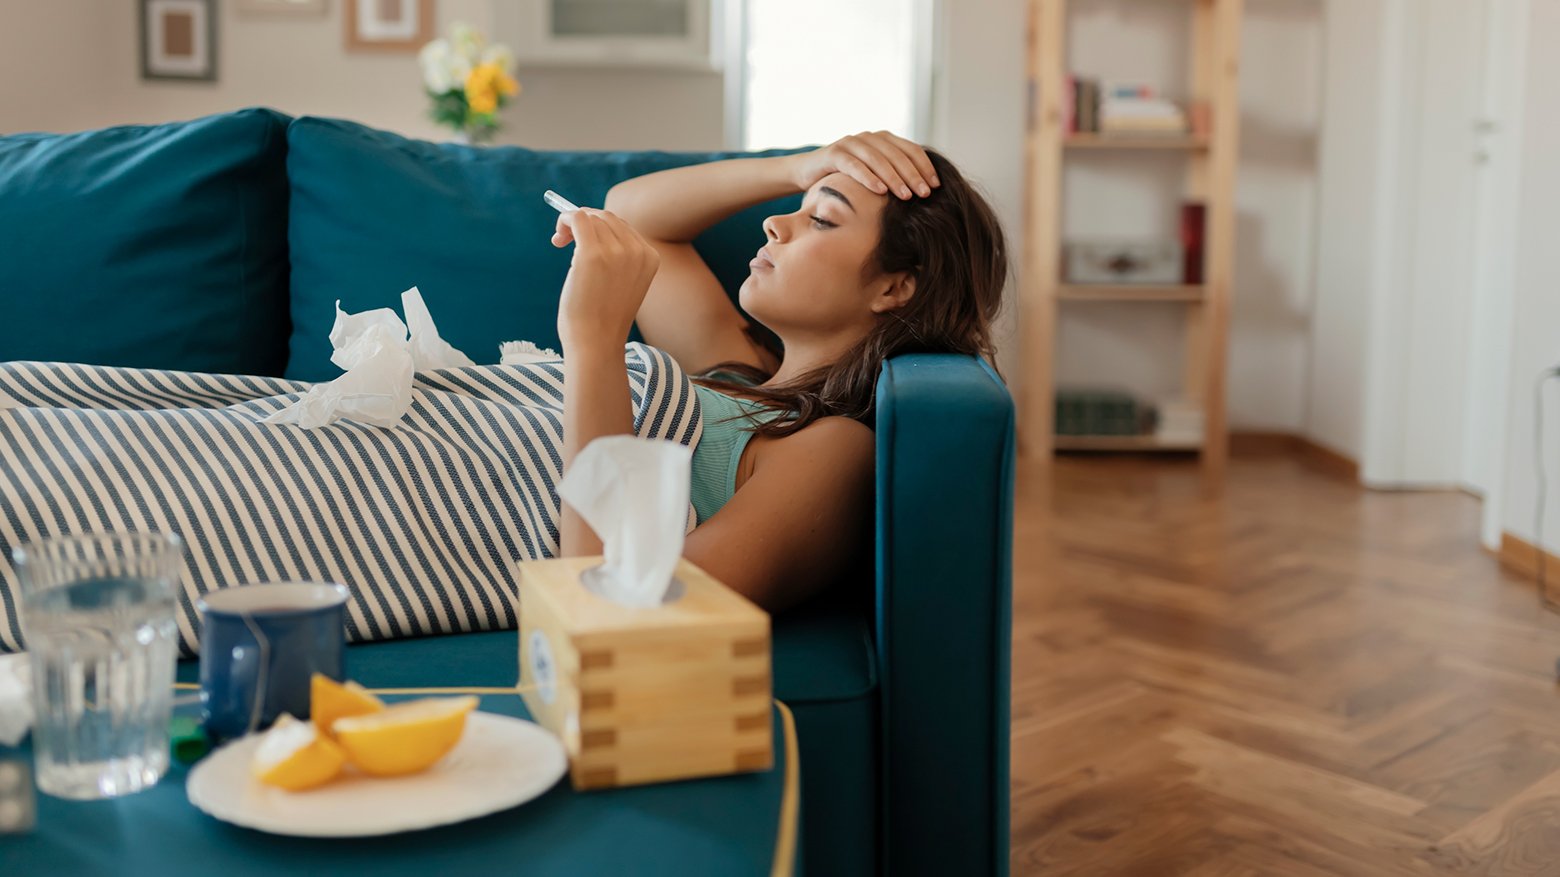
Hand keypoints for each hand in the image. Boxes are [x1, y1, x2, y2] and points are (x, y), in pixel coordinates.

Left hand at [551, 208, 659, 348]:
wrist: (596, 343)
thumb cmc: (603, 318)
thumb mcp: (623, 284)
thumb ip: (618, 258)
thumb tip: (589, 224)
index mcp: (650, 258)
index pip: (622, 226)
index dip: (599, 226)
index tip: (581, 240)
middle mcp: (637, 251)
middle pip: (606, 217)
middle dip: (585, 221)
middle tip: (566, 240)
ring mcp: (616, 252)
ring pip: (591, 217)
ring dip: (571, 224)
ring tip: (560, 242)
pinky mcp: (591, 254)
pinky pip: (577, 218)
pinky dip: (564, 220)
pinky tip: (557, 238)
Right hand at [789, 131, 939, 200]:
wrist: (808, 172)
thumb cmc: (845, 177)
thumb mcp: (872, 174)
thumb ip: (893, 174)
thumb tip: (923, 191)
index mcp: (883, 139)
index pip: (911, 149)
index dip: (925, 167)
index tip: (936, 186)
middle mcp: (869, 137)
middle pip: (898, 155)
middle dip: (913, 175)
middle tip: (925, 194)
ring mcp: (851, 143)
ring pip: (878, 160)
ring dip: (894, 178)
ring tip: (906, 196)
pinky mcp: (834, 153)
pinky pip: (854, 165)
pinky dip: (868, 177)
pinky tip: (879, 191)